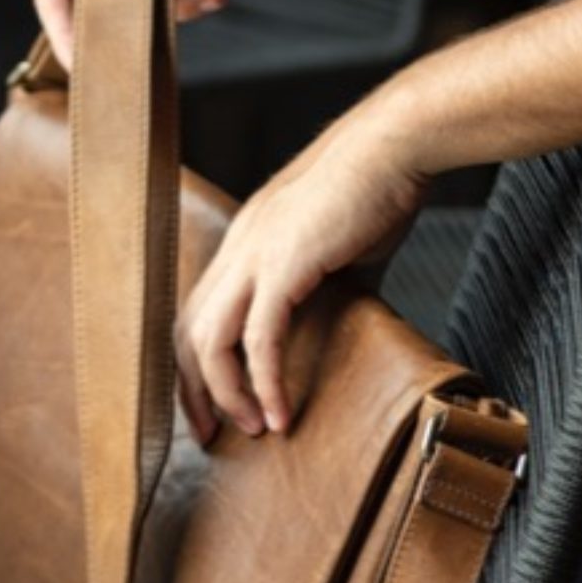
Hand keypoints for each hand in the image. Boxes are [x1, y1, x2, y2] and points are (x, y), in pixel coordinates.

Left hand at [175, 101, 427, 443]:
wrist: (394, 147)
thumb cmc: (376, 189)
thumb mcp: (340, 248)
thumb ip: (328, 286)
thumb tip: (344, 322)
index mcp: (244, 243)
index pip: (196, 312)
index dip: (194, 364)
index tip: (210, 405)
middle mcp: (236, 249)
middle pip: (186, 332)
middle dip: (191, 391)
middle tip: (208, 435)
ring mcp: (254, 255)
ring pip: (210, 341)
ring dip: (225, 395)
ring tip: (251, 429)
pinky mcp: (283, 265)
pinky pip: (259, 339)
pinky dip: (265, 382)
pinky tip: (279, 412)